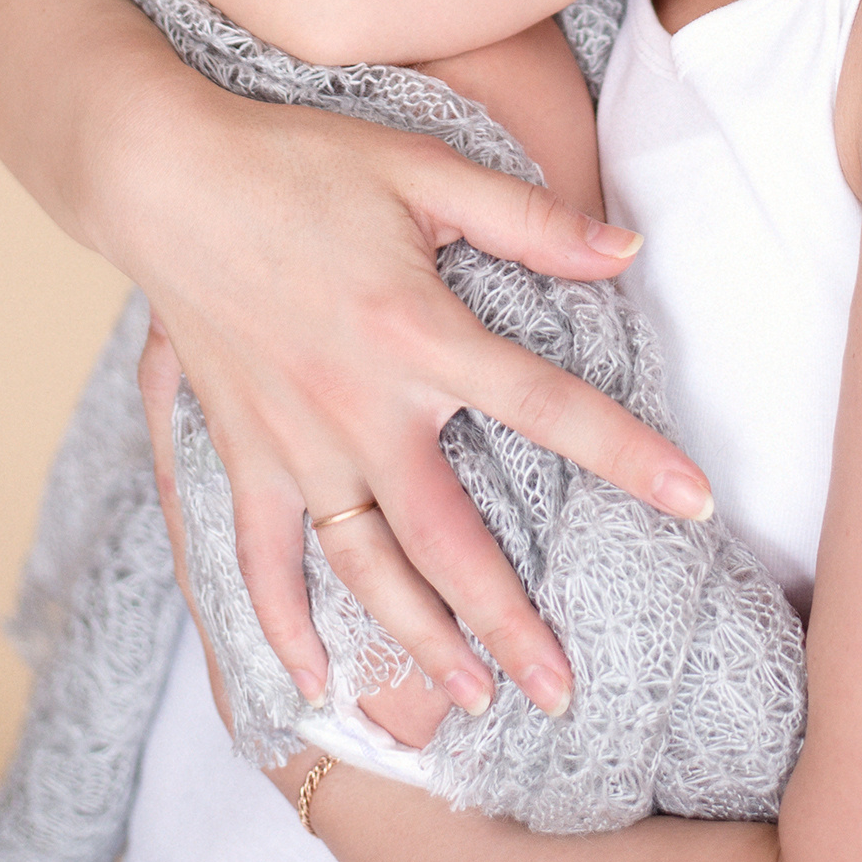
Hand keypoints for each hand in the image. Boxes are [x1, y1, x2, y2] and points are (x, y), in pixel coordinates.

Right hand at [111, 73, 714, 721]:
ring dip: (420, 643)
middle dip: (512, 626)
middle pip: (452, 541)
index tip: (697, 503)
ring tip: (473, 701)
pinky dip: (283, 626)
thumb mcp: (424, 166)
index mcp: (421, 332)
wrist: (165, 176)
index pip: (549, 408)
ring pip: (367, 568)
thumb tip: (628, 249)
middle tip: (562, 694)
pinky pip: (260, 560)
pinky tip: (316, 681)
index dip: (629, 456)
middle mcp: (362, 407)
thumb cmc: (300, 160)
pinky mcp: (240, 451)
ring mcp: (296, 441)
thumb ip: (528, 218)